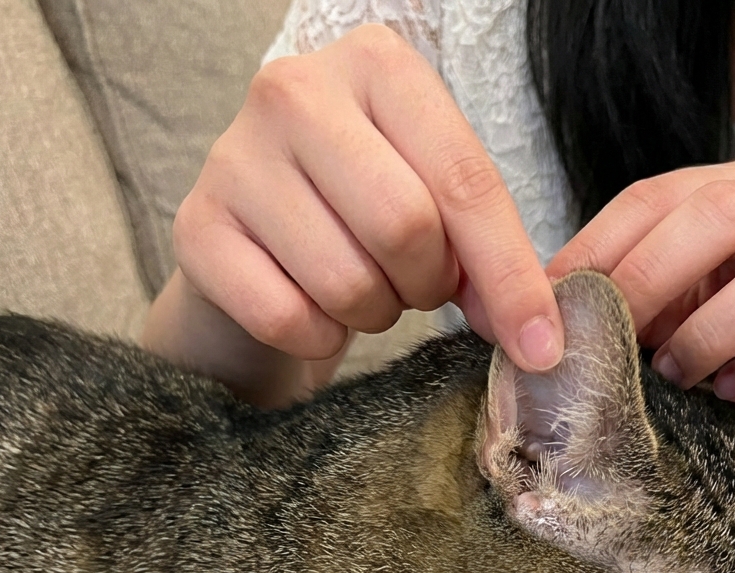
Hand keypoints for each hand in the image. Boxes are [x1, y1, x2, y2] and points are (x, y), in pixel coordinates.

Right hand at [152, 24, 563, 402]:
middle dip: (427, 286)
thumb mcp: (436, 212)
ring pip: (348, 281)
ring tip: (363, 292)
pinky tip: (313, 314)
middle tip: (415, 288)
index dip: (511, 276)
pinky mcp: (195, 228)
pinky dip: (317, 339)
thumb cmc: (360, 222)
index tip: (540, 345)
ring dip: (373, 315)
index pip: (465, 181)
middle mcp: (294, 91)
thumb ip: (487, 255)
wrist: (257, 252)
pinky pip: (288, 318)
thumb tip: (535, 337)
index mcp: (376, 66)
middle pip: (405, 227)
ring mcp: (233, 157)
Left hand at [546, 156, 734, 451]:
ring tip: (673, 374)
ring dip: (708, 333)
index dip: (600, 243)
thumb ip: (644, 289)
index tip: (554, 297)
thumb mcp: (693, 304)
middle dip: (650, 276)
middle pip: (724, 213)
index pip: (662, 193)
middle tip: (613, 335)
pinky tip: (729, 392)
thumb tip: (550, 305)